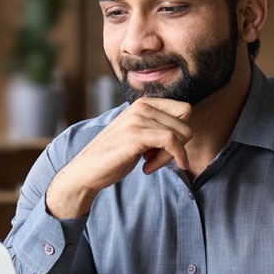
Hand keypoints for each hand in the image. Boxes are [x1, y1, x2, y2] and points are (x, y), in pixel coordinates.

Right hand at [45, 97, 191, 218]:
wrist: (86, 170)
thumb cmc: (114, 155)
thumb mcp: (139, 135)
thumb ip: (157, 128)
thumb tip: (187, 131)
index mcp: (143, 103)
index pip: (184, 110)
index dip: (181, 132)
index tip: (165, 149)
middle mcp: (141, 106)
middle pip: (185, 122)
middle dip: (179, 145)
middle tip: (157, 159)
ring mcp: (138, 119)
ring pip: (180, 134)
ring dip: (170, 156)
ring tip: (149, 164)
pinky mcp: (136, 135)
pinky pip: (172, 142)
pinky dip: (170, 158)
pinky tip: (148, 169)